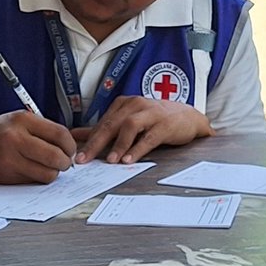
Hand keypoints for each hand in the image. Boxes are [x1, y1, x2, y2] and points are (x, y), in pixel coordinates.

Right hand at [0, 112, 75, 183]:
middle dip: (65, 163)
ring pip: (48, 173)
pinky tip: (29, 172)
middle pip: (57, 156)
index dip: (70, 146)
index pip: (60, 134)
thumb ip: (38, 131)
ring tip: (45, 169)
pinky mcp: (6, 172)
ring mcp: (11, 156)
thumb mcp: (14, 122)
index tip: (70, 151)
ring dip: (52, 174)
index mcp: (23, 119)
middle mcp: (17, 136)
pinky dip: (36, 179)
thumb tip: (67, 147)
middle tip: (62, 164)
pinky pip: (33, 180)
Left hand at [74, 96, 212, 164]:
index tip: (76, 155)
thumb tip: (77, 136)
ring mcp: (151, 113)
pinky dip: (138, 149)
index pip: (102, 123)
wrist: (188, 117)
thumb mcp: (128, 121)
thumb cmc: (155, 120)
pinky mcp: (166, 125)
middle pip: (111, 124)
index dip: (89, 140)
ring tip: (109, 161)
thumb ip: (104, 128)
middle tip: (84, 159)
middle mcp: (135, 105)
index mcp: (124, 104)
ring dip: (118, 144)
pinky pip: (149, 137)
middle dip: (96, 143)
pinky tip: (129, 160)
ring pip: (129, 127)